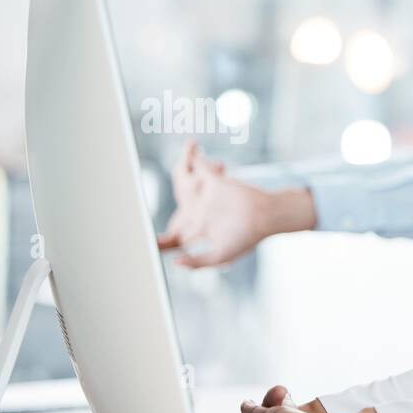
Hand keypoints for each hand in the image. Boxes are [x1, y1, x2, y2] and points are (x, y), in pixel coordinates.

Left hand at [157, 141, 314, 267]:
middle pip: (178, 213)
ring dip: (178, 179)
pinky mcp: (215, 181)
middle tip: (147, 223)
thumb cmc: (246, 237)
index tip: (149, 244)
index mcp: (202, 230)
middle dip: (165, 215)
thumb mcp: (221, 256)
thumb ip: (198, 263)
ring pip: (184, 185)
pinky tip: (190, 149)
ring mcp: (207, 196)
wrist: (265, 216)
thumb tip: (175, 262)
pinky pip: (199, 166)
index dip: (161, 242)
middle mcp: (202, 213)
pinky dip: (193, 158)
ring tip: (170, 181)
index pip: (176, 237)